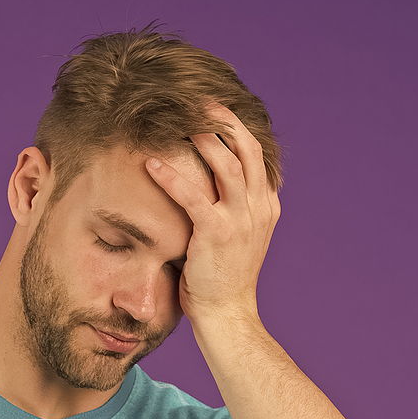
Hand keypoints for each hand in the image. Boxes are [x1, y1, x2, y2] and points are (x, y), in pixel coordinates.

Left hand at [143, 99, 279, 323]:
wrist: (228, 316)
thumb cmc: (223, 281)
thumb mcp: (238, 239)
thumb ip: (232, 211)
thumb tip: (212, 189)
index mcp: (266, 207)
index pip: (256, 156)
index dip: (236, 128)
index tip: (216, 110)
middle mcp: (259, 209)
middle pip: (247, 150)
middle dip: (224, 121)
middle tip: (200, 102)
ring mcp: (241, 221)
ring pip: (227, 165)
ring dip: (203, 140)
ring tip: (179, 124)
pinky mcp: (217, 234)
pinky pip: (193, 196)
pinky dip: (171, 177)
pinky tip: (151, 165)